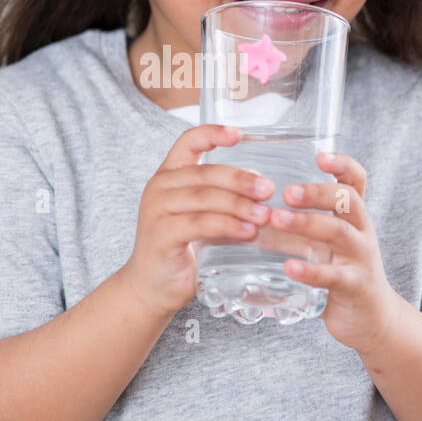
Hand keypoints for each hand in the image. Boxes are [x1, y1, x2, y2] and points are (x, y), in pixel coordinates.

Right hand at [121, 124, 275, 319]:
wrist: (152, 287)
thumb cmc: (183, 249)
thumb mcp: (203, 218)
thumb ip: (226, 202)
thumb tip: (266, 191)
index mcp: (169, 175)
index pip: (188, 142)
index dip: (213, 133)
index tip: (240, 134)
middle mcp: (159, 187)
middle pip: (206, 172)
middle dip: (241, 180)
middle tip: (268, 189)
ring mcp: (157, 210)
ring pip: (205, 197)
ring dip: (239, 205)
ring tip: (265, 215)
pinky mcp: (161, 234)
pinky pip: (200, 223)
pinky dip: (227, 226)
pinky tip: (248, 231)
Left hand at [269, 152, 399, 353]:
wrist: (371, 318)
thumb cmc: (340, 272)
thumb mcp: (329, 242)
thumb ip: (303, 222)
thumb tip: (252, 203)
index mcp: (354, 217)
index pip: (356, 181)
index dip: (342, 165)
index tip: (320, 155)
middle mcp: (362, 232)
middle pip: (348, 200)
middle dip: (317, 192)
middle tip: (286, 191)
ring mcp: (361, 259)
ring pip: (339, 233)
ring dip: (307, 223)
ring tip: (276, 219)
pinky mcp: (355, 286)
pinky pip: (334, 275)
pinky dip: (311, 271)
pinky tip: (288, 267)